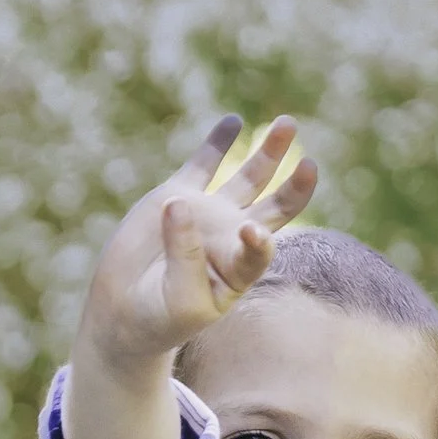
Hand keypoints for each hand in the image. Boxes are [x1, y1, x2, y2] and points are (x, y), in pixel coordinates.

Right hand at [79, 115, 318, 372]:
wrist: (127, 310)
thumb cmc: (159, 317)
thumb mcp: (178, 298)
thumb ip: (185, 255)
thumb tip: (179, 203)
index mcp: (240, 271)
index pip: (260, 251)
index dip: (261, 240)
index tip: (251, 232)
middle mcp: (233, 238)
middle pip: (276, 208)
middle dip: (295, 187)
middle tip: (310, 164)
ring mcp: (210, 214)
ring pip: (249, 178)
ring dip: (269, 153)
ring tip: (288, 124)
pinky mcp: (180, 196)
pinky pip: (204, 163)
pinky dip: (218, 142)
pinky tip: (233, 121)